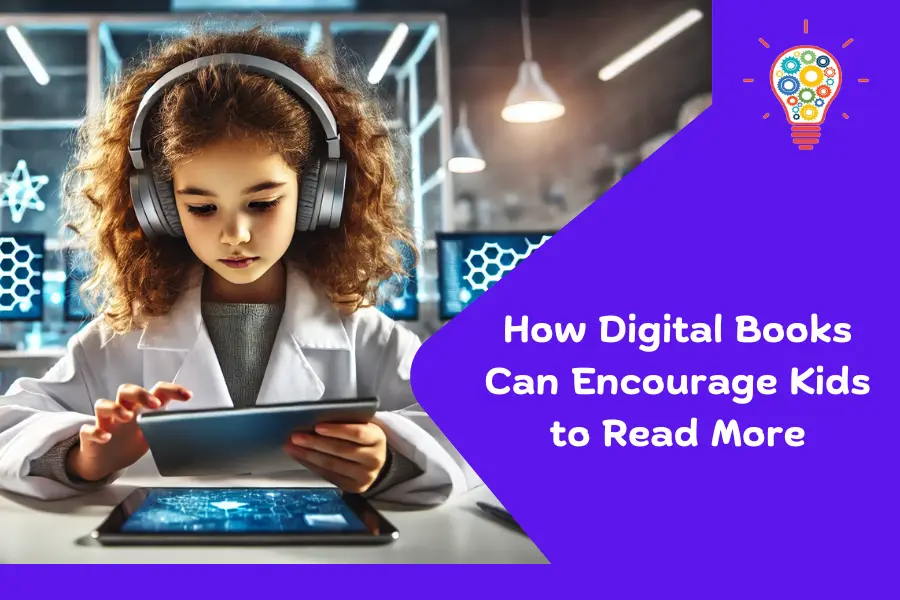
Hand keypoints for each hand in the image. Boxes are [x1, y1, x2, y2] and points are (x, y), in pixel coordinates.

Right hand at [66, 382, 191, 481]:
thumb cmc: (129, 442)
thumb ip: (166, 425)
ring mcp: (105, 422)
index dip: (172, 390)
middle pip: (126, 390)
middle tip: (155, 404)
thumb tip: (192, 425)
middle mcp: (123, 411)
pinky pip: (88, 430)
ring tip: (128, 417)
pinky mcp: (91, 436)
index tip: (187, 396)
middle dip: (140, 394)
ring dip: (116, 408)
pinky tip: (106, 437)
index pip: (156, 391)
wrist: (104, 462)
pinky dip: (96, 432)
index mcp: (140, 409)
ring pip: (103, 404)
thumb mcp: (152, 434)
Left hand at [284, 422, 387, 493]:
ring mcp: (365, 476)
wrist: (375, 461)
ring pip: (333, 465)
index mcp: (377, 438)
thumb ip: (347, 422)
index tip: (317, 426)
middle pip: (341, 450)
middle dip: (315, 443)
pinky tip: (301, 458)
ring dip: (308, 456)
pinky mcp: (355, 487)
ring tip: (291, 447)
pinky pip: (329, 476)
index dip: (337, 430)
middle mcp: (374, 459)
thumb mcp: (363, 425)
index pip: (357, 433)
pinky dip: (312, 466)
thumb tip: (315, 421)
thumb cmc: (363, 438)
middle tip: (296, 437)